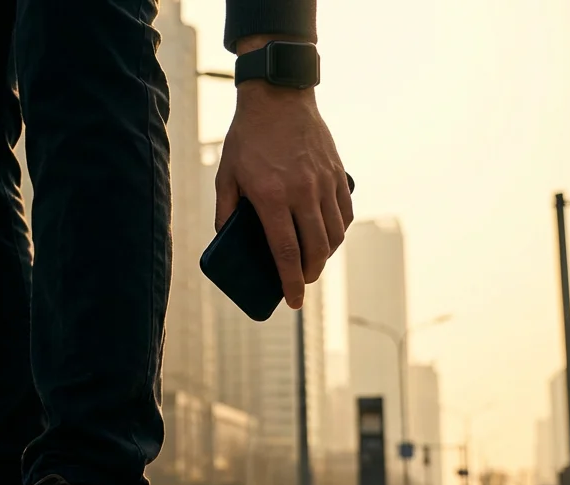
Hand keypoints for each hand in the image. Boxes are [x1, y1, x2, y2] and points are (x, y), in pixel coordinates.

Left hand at [216, 44, 352, 309]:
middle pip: (315, 249)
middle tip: (301, 283)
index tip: (293, 301)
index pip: (285, 252)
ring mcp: (323, 182)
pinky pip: (344, 213)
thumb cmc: (247, 138)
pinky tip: (328, 236)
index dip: (290, 282)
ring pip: (334, 234)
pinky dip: (339, 231)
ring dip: (325, 255)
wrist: (279, 97)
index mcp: (271, 196)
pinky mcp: (337, 173)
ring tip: (313, 262)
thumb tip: (226, 239)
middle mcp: (301, 192)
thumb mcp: (226, 175)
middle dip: (310, 274)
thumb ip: (226, 211)